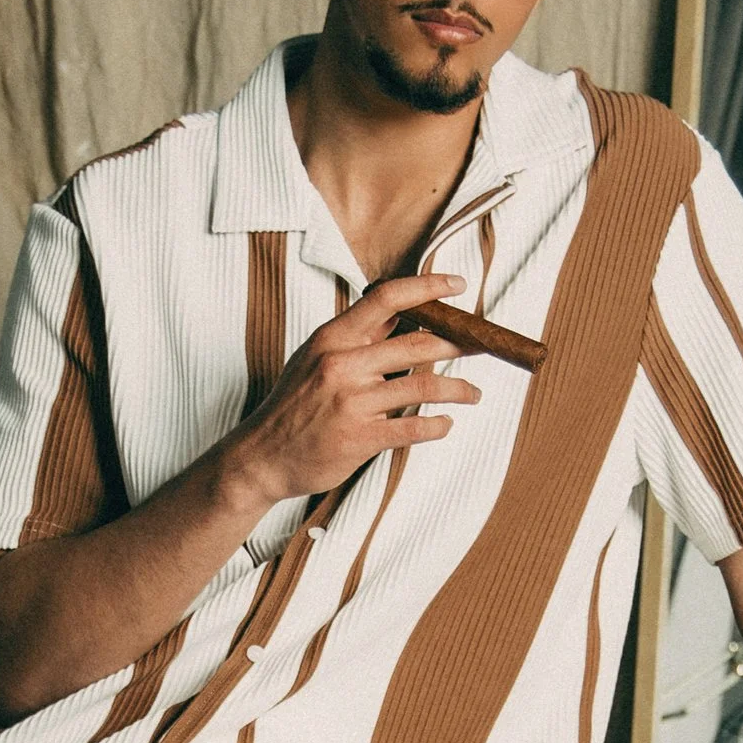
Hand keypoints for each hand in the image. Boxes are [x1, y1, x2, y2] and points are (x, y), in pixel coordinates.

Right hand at [222, 276, 482, 505]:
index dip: (427, 287)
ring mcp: (352, 402)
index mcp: (332, 339)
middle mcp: (342, 365)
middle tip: (481, 345)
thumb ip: (356, 340)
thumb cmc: (292, 408)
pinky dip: (437, 426)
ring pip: (424, 385)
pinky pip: (413, 427)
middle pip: (418, 343)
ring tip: (473, 393)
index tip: (457, 285)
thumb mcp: (314, 359)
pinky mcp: (360, 438)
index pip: (386, 298)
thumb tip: (402, 316)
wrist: (262, 457)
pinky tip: (446, 424)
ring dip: (458, 389)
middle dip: (459, 343)